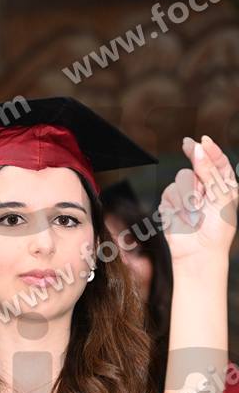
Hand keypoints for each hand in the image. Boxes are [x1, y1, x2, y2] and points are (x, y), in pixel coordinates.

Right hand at [159, 135, 237, 264]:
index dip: (210, 149)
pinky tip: (183, 216)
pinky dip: (177, 204)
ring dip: (189, 194)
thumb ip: (209, 170)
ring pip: (181, 177)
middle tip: (197, 176)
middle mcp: (205, 187)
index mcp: (223, 185)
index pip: (217, 160)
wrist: (199, 252)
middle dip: (198, 173)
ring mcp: (186, 195)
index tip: (203, 140)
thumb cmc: (217, 228)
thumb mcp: (221, 195)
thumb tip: (197, 148)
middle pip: (196, 164)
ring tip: (194, 211)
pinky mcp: (171, 203)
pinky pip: (169, 192)